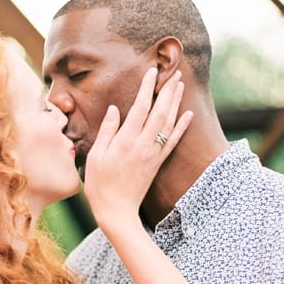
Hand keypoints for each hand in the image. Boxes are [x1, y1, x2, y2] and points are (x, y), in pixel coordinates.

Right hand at [83, 68, 192, 226]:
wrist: (117, 211)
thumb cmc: (100, 184)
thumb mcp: (96, 156)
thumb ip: (107, 131)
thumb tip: (114, 109)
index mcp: (126, 141)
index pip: (140, 108)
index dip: (147, 88)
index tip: (151, 71)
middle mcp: (144, 145)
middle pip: (160, 111)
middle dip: (168, 90)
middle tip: (174, 71)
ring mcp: (153, 154)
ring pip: (169, 122)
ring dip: (176, 102)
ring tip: (180, 84)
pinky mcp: (158, 162)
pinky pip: (173, 140)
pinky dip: (182, 126)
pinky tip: (187, 114)